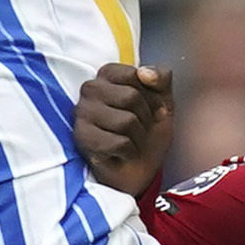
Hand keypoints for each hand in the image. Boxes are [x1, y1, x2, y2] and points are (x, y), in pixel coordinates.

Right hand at [74, 62, 171, 198]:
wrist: (142, 171)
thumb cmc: (148, 135)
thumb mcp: (163, 102)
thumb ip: (161, 78)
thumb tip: (145, 72)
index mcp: (107, 76)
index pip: (134, 74)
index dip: (150, 96)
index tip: (147, 108)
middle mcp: (90, 90)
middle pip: (131, 96)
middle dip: (145, 118)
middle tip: (139, 129)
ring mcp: (82, 114)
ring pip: (126, 121)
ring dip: (139, 137)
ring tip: (131, 142)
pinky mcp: (82, 138)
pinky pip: (119, 143)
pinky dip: (129, 152)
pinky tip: (122, 154)